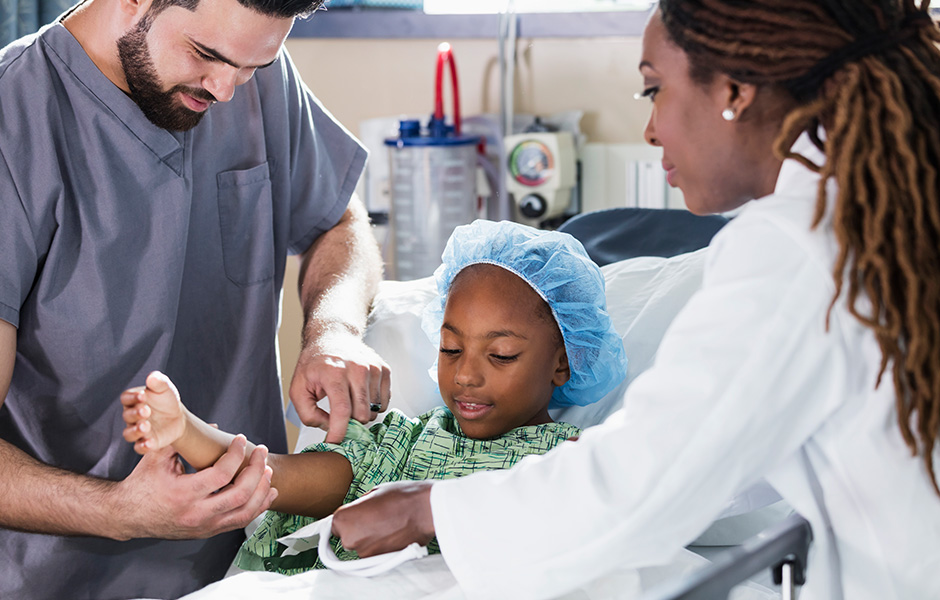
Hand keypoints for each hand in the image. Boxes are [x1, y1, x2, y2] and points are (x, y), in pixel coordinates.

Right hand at [112, 435, 276, 539]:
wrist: (127, 515)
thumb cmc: (141, 484)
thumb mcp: (158, 456)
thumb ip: (185, 439)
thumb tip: (214, 426)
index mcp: (183, 493)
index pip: (222, 474)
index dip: (236, 454)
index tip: (241, 439)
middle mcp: (196, 514)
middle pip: (241, 494)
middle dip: (257, 470)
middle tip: (262, 452)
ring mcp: (204, 526)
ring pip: (246, 512)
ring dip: (262, 490)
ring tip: (268, 470)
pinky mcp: (208, 531)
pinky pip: (240, 522)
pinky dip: (258, 507)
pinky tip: (267, 492)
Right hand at [120, 371, 184, 453]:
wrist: (177, 417)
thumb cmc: (166, 400)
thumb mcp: (165, 388)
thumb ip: (158, 382)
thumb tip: (152, 377)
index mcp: (133, 400)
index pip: (126, 398)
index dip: (132, 397)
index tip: (143, 395)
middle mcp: (132, 416)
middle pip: (127, 416)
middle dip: (135, 414)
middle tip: (146, 411)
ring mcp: (137, 430)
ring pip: (129, 433)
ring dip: (136, 431)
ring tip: (146, 426)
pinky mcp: (146, 442)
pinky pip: (139, 447)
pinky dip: (142, 446)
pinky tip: (149, 443)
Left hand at [289, 333, 390, 443]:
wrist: (333, 337)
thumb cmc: (315, 363)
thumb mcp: (298, 388)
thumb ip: (308, 414)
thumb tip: (329, 427)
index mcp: (334, 372)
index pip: (342, 410)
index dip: (339, 432)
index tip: (335, 442)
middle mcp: (357, 368)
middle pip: (362, 414)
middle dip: (350, 422)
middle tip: (339, 416)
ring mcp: (373, 368)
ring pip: (375, 410)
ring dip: (362, 413)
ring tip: (349, 402)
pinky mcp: (384, 369)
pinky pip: (384, 401)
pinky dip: (373, 405)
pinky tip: (360, 396)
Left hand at [331, 480, 433, 556]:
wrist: (426, 510)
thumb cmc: (402, 497)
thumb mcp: (374, 492)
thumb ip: (359, 506)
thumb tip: (358, 511)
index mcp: (343, 520)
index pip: (336, 523)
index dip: (350, 517)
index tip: (358, 514)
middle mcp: (350, 540)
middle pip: (348, 536)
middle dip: (359, 528)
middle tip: (376, 516)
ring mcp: (365, 553)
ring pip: (363, 545)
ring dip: (371, 537)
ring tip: (388, 523)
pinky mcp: (380, 560)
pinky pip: (375, 552)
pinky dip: (382, 545)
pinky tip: (393, 531)